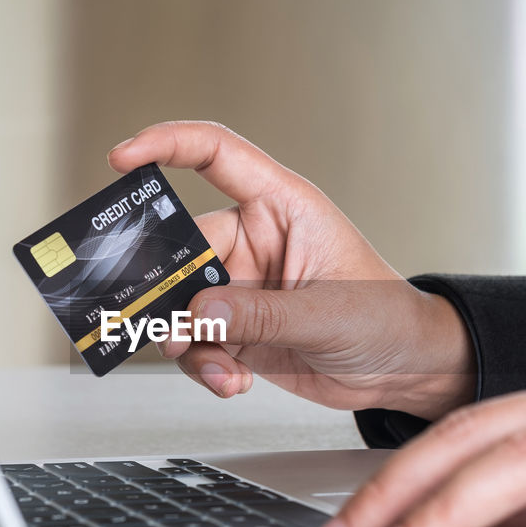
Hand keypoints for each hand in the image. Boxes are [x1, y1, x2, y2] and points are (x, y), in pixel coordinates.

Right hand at [108, 121, 475, 418]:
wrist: (403, 370)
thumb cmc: (386, 318)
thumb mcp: (326, 313)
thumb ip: (260, 315)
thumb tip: (199, 315)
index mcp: (282, 207)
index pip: (216, 155)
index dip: (166, 145)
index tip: (122, 159)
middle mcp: (255, 241)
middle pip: (183, 247)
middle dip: (166, 289)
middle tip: (162, 322)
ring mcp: (243, 286)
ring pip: (182, 303)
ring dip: (187, 339)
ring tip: (219, 366)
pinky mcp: (239, 328)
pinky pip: (197, 341)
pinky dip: (205, 365)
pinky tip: (234, 380)